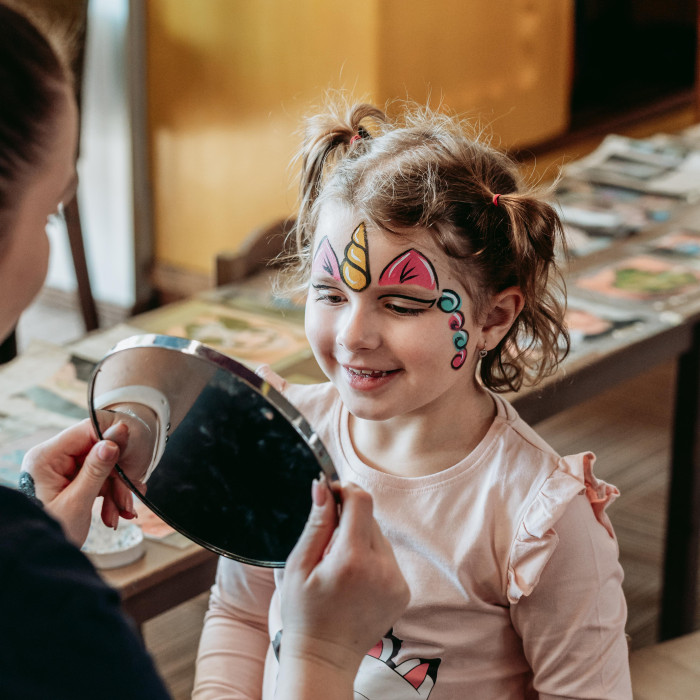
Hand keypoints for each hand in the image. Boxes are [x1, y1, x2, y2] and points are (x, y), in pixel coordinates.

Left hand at [21, 418, 135, 546]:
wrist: (39, 560)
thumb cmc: (52, 533)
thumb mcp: (77, 502)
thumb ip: (97, 468)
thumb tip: (115, 437)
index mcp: (46, 458)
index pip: (86, 433)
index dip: (112, 442)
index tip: (130, 458)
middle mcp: (51, 459)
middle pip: (96, 452)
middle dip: (116, 477)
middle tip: (128, 501)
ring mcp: (59, 470)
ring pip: (100, 467)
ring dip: (115, 490)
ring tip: (123, 513)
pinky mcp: (68, 481)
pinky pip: (96, 479)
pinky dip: (109, 495)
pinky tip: (116, 513)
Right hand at [280, 480, 409, 680]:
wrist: (326, 658)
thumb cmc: (304, 613)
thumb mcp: (299, 565)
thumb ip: (316, 523)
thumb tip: (323, 486)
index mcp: (353, 559)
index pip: (361, 501)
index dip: (345, 490)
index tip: (330, 495)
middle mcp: (382, 568)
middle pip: (370, 518)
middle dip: (349, 520)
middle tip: (326, 542)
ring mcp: (397, 581)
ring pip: (380, 537)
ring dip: (360, 539)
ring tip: (339, 567)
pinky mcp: (403, 591)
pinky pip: (387, 557)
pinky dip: (371, 558)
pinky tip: (354, 580)